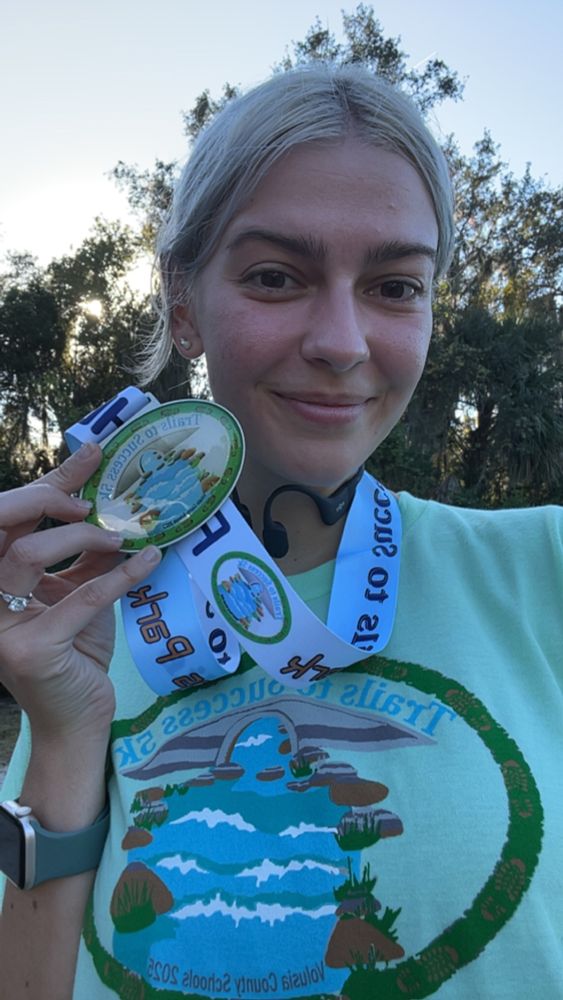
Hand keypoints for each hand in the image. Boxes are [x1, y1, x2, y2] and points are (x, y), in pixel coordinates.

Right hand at [0, 443, 161, 742]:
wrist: (79, 720)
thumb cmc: (76, 654)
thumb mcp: (77, 594)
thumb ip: (84, 556)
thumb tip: (116, 505)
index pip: (9, 520)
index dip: (47, 485)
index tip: (90, 455)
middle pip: (2, 526)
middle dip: (50, 499)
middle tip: (98, 501)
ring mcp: (1, 628)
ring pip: (28, 555)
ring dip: (82, 538)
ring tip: (122, 539)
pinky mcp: (32, 652)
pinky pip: (82, 597)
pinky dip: (122, 576)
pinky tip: (150, 561)